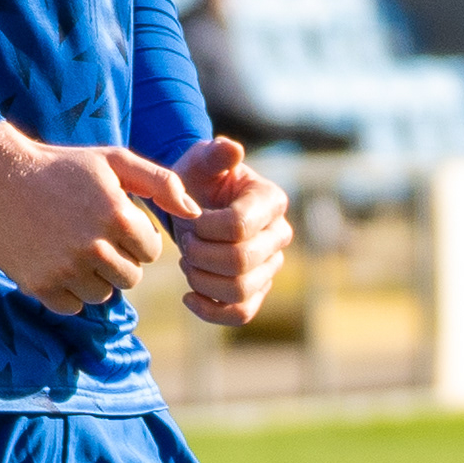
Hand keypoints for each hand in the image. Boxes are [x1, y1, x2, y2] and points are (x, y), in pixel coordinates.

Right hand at [0, 121, 185, 312]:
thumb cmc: (62, 167)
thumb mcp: (114, 161)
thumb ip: (161, 182)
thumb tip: (195, 213)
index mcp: (118, 216)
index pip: (152, 251)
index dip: (136, 237)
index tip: (114, 222)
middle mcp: (94, 246)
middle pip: (130, 278)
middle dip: (119, 261)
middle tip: (94, 237)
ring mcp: (65, 269)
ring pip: (102, 295)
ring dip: (94, 278)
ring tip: (74, 249)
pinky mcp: (39, 286)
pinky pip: (72, 307)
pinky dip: (67, 292)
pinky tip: (55, 263)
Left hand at [171, 135, 293, 327]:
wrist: (195, 205)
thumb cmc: (199, 180)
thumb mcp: (201, 161)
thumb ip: (214, 154)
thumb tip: (231, 148)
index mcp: (271, 200)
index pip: (239, 226)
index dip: (204, 228)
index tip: (187, 217)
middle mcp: (279, 235)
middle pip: (241, 261)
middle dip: (201, 254)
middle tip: (184, 241)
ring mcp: (270, 266)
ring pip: (239, 290)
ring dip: (201, 279)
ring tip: (187, 261)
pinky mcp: (257, 291)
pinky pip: (241, 314)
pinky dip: (211, 311)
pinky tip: (189, 296)